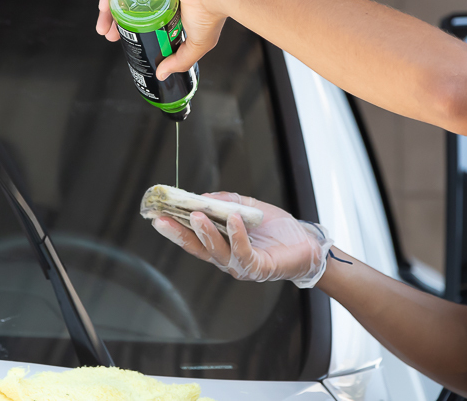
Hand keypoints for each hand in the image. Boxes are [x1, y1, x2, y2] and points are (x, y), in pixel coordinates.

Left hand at [96, 0, 227, 79]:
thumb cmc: (212, 11)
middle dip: (111, 15)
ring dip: (107, 3)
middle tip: (108, 33)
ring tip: (104, 25)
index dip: (124, 20)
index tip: (118, 36)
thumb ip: (179, 59)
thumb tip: (162, 74)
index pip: (140, 3)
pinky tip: (105, 5)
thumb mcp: (195, 43)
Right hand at [151, 192, 332, 287]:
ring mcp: (242, 266)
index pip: (193, 238)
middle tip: (162, 219)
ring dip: (206, 232)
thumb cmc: (280, 231)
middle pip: (198, 248)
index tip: (157, 214)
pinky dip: (237, 235)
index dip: (175, 227)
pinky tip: (233, 220)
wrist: (309, 244)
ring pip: (217, 251)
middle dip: (179, 233)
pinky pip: (243, 252)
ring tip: (197, 215)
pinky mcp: (259, 268)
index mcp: (223, 246)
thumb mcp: (251, 209)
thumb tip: (204, 197)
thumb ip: (228, 203)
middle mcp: (228, 259)